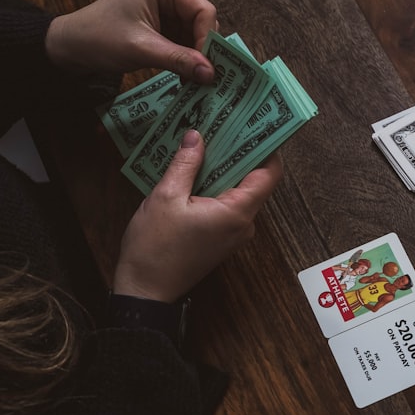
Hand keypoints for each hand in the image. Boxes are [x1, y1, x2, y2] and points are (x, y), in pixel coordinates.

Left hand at [45, 0, 216, 82]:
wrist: (71, 46)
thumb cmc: (99, 37)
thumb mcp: (141, 49)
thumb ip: (178, 59)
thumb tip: (211, 74)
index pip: (203, 9)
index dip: (207, 39)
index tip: (206, 68)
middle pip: (203, 21)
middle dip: (203, 50)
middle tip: (203, 78)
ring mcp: (168, 7)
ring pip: (197, 34)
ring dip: (196, 58)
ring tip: (194, 81)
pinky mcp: (165, 23)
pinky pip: (186, 41)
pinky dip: (187, 60)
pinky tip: (185, 77)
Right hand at [113, 129, 282, 302]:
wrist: (145, 291)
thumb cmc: (154, 248)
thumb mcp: (165, 197)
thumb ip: (185, 164)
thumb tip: (196, 135)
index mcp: (236, 213)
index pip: (269, 175)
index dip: (268, 148)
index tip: (257, 124)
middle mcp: (243, 224)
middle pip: (255, 180)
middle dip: (242, 152)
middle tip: (227, 123)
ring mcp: (233, 233)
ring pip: (239, 192)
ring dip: (226, 168)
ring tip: (210, 139)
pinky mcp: (221, 238)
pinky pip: (227, 204)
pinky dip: (217, 185)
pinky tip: (198, 168)